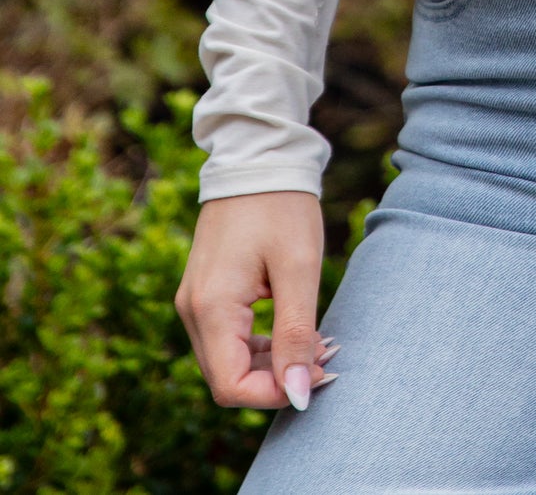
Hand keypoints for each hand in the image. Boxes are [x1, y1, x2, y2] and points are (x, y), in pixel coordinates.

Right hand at [176, 191, 337, 410]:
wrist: (259, 158)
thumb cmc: (282, 207)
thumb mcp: (299, 269)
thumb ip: (296, 334)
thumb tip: (297, 395)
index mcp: (210, 307)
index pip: (230, 387)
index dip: (273, 394)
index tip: (316, 374)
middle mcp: (192, 310)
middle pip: (227, 378)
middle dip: (276, 379)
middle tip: (324, 357)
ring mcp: (195, 301)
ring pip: (228, 361)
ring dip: (271, 363)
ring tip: (317, 342)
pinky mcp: (206, 292)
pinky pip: (228, 338)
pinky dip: (261, 344)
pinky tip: (296, 329)